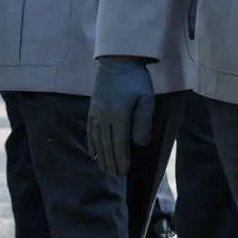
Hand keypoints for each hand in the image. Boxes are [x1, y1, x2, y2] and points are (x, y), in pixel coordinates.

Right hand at [87, 57, 155, 176]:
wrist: (118, 61)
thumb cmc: (137, 80)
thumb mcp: (146, 99)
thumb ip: (143, 122)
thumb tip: (139, 144)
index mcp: (119, 115)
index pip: (120, 143)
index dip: (121, 159)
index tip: (123, 172)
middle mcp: (104, 117)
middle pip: (107, 145)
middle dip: (111, 162)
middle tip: (115, 176)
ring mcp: (96, 113)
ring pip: (98, 140)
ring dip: (102, 156)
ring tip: (104, 169)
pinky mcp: (92, 109)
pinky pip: (90, 131)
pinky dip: (91, 144)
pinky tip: (93, 153)